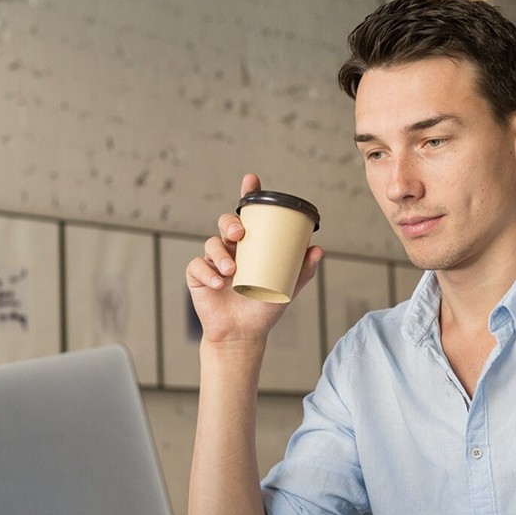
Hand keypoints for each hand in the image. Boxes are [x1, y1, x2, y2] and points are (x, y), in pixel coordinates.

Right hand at [185, 173, 322, 345]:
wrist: (244, 334)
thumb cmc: (263, 308)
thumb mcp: (286, 288)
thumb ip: (301, 270)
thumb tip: (318, 249)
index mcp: (251, 245)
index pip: (248, 214)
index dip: (248, 194)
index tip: (251, 180)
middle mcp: (231, 248)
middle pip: (226, 223)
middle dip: (231, 223)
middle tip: (239, 235)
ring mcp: (212, 261)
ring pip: (211, 243)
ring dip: (220, 253)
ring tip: (231, 270)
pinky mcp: (197, 277)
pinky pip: (197, 266)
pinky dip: (207, 272)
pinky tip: (217, 283)